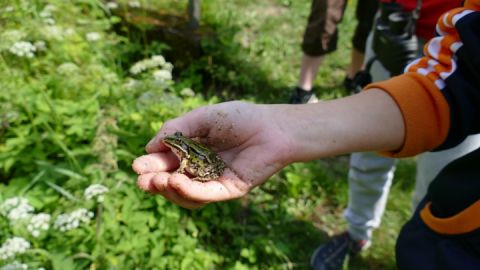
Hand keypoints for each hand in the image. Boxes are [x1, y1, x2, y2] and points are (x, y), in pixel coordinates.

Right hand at [132, 101, 291, 208]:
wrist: (272, 127)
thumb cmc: (240, 118)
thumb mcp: (203, 118)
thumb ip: (177, 129)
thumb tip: (150, 146)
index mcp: (193, 150)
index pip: (167, 161)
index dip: (152, 164)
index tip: (137, 165)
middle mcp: (201, 167)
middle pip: (172, 180)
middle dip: (154, 181)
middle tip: (141, 179)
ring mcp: (214, 180)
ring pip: (185, 193)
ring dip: (168, 189)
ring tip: (158, 180)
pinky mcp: (228, 190)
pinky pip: (204, 195)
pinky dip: (188, 191)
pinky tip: (176, 182)